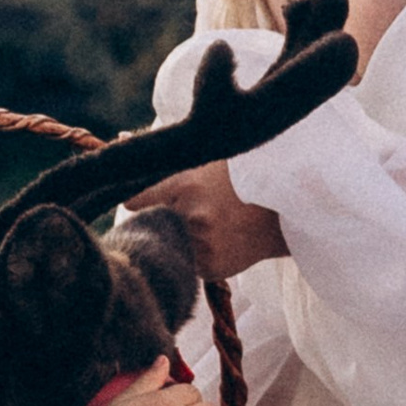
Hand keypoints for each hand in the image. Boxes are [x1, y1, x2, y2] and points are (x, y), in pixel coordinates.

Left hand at [125, 163, 286, 279]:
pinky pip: (187, 263)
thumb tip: (120, 138)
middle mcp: (192, 216)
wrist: (286, 215)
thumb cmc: (245, 179)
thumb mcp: (211, 156)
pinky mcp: (211, 267)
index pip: (133, 198)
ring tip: (205, 224)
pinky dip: (194, 255)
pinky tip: (216, 240)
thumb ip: (167, 152)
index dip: (130, 201)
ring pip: (169, 245)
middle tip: (176, 212)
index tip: (132, 201)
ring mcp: (202, 245)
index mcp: (187, 185)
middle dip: (156, 219)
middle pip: (149, 224)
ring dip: (176, 238)